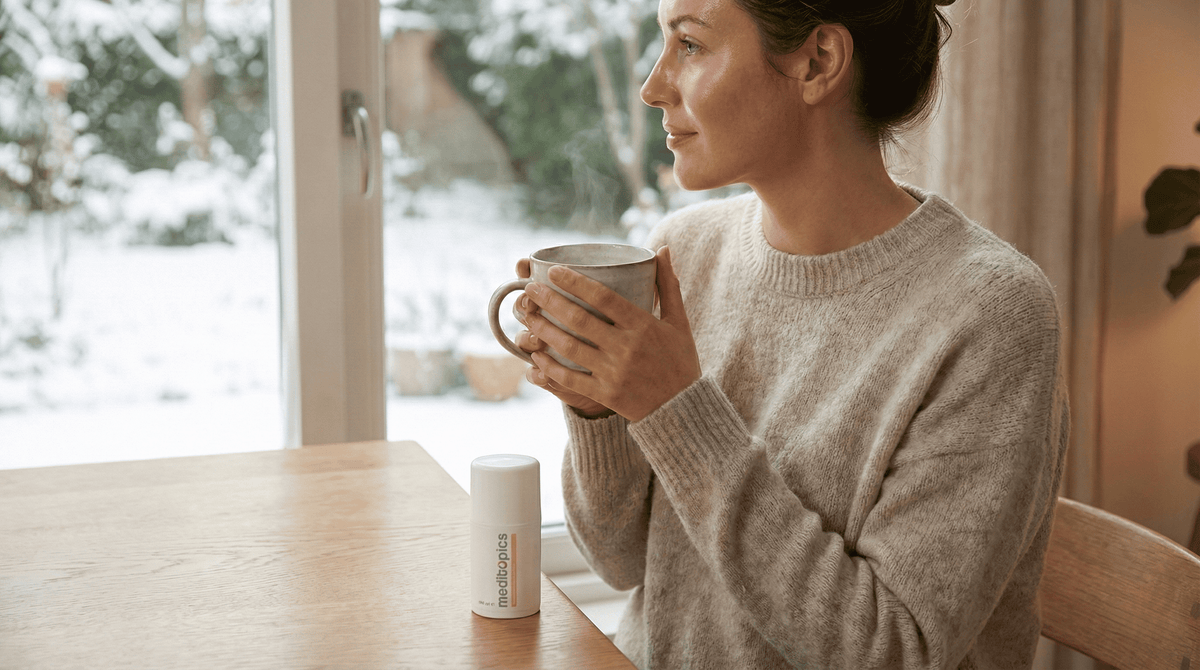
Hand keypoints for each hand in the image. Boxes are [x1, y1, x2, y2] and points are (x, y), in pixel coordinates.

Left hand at [523, 246, 700, 422]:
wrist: (683, 409)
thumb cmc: (680, 361)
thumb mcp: (679, 322)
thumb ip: (667, 285)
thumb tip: (663, 248)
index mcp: (644, 326)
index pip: (604, 297)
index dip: (575, 282)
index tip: (553, 271)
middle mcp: (627, 347)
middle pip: (580, 319)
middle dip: (550, 301)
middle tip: (529, 289)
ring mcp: (614, 372)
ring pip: (570, 347)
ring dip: (544, 330)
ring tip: (528, 316)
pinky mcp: (606, 394)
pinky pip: (571, 379)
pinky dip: (550, 368)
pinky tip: (536, 357)